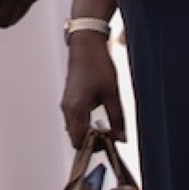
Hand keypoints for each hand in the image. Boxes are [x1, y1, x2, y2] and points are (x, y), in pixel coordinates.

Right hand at [60, 31, 126, 147]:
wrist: (86, 43)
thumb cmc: (97, 64)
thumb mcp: (112, 93)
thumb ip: (117, 118)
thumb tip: (121, 138)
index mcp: (76, 109)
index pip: (80, 142)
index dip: (94, 146)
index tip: (110, 142)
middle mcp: (67, 108)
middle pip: (75, 137)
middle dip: (91, 141)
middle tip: (110, 135)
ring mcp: (66, 103)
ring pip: (74, 128)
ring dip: (88, 132)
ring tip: (107, 125)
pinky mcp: (69, 97)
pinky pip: (74, 118)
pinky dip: (85, 123)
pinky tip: (99, 115)